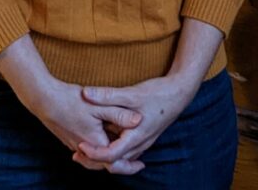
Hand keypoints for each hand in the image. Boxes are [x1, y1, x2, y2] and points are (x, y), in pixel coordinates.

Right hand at [0, 34, 141, 170]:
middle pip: (105, 164)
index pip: (115, 162)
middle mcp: (85, 148)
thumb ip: (119, 113)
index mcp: (95, 142)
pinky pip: (86, 151)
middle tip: (136, 164)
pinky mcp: (68, 138)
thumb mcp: (99, 105)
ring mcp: (74, 144)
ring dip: (108, 158)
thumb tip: (139, 120)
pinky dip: (97, 150)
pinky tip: (101, 140)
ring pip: (94, 159)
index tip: (142, 166)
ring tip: (121, 153)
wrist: (44, 99)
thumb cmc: (71, 100)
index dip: (130, 165)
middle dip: (121, 164)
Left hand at [75, 75, 198, 174]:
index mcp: (136, 137)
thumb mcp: (131, 93)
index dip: (94, 152)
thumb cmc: (157, 94)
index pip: (111, 155)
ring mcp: (143, 143)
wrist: (180, 92)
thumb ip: (108, 95)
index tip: (80, 144)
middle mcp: (140, 145)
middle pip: (115, 163)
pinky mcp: (145, 137)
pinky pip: (127, 152)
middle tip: (77, 152)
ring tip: (87, 147)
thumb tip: (85, 93)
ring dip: (104, 156)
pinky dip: (115, 150)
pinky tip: (105, 139)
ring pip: (122, 159)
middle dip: (95, 160)